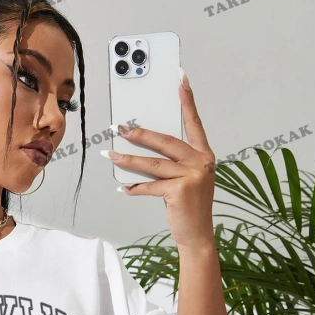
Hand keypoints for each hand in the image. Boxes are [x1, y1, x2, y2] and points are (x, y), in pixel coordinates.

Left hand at [104, 72, 216, 249]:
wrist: (198, 235)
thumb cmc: (190, 207)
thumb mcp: (187, 180)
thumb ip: (174, 164)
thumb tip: (143, 152)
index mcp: (204, 155)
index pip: (194, 123)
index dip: (187, 100)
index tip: (181, 79)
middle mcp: (201, 162)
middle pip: (164, 141)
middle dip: (139, 133)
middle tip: (119, 126)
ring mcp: (192, 176)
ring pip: (152, 164)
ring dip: (127, 159)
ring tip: (110, 154)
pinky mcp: (179, 191)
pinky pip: (149, 186)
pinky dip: (134, 188)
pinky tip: (123, 188)